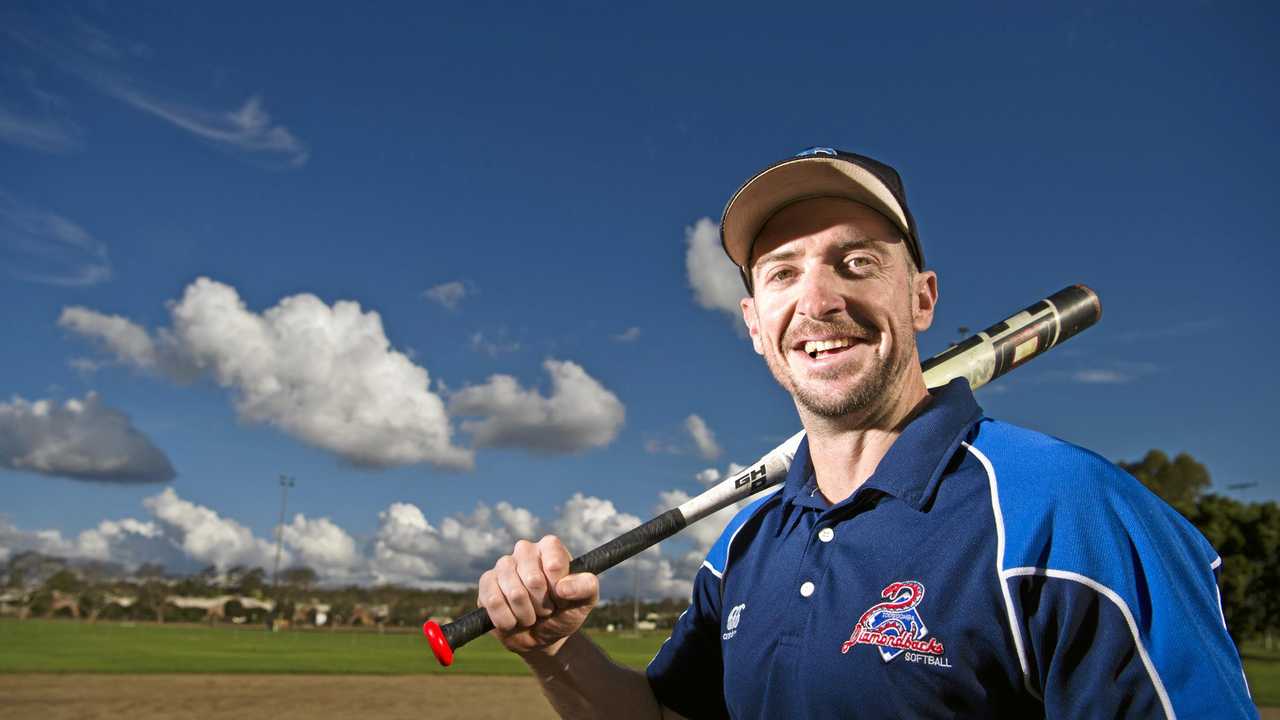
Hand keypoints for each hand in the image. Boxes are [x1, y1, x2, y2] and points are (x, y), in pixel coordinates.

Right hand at [477, 535, 598, 655]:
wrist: (542, 636)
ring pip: (514, 593)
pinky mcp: (486, 583)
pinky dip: (507, 620)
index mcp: (550, 547)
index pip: (554, 563)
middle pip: (533, 580)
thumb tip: (563, 587)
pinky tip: (513, 621)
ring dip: (526, 615)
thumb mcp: (585, 601)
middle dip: (543, 604)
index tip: (562, 596)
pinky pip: (493, 601)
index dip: (558, 588)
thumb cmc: (565, 612)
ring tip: (531, 616)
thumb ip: (586, 587)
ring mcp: (503, 565)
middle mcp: (525, 550)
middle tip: (546, 609)